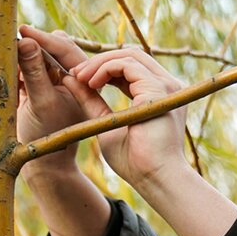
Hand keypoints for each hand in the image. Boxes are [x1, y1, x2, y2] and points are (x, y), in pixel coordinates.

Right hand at [14, 26, 90, 176]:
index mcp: (82, 79)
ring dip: (22, 56)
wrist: (43, 163)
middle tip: (12, 43)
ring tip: (11, 67)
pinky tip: (10, 79)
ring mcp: (54, 80)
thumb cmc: (47, 136)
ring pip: (36, 54)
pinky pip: (25, 66)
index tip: (22, 30)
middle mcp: (71, 76)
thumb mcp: (41, 103)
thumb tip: (25, 41)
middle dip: (32, 45)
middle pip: (50, 46)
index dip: (43, 38)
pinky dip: (16, 68)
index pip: (65, 48)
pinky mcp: (38, 85)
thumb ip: (34, 72)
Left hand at [66, 47, 190, 190]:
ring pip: (129, 55)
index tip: (79, 78)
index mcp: (157, 95)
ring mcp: (165, 85)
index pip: (130, 68)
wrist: (155, 180)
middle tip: (75, 72)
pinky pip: (128, 65)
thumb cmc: (135, 162)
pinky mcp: (159, 88)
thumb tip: (70, 80)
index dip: (103, 68)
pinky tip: (90, 82)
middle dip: (100, 60)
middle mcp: (166, 86)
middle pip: (131, 55)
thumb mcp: (106, 123)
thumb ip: (92, 102)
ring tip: (79, 76)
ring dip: (99, 63)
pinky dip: (105, 68)